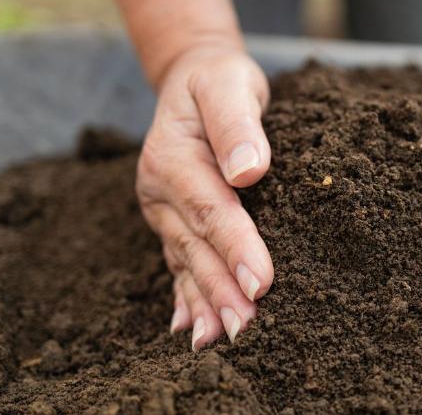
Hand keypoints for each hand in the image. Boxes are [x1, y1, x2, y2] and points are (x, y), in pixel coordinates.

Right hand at [136, 42, 273, 349]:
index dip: (237, 248)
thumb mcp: (229, 83)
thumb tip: (249, 170)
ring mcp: (163, 210)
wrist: (192, 79)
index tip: (262, 285)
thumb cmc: (219, 80)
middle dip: (221, 290)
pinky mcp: (172, 221)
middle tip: (247, 330)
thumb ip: (236, 123)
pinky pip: (178, 263)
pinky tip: (190, 329)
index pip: (211, 209)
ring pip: (186, 262)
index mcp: (172, 158)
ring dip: (204, 303)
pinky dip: (185, 297)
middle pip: (196, 246)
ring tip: (220, 341)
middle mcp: (160, 191)